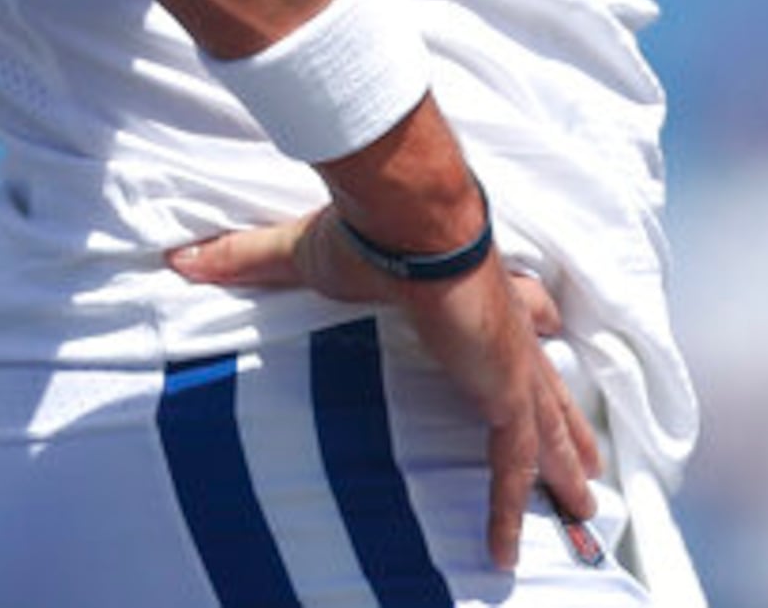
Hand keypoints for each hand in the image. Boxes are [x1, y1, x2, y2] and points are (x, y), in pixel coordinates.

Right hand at [168, 213, 605, 575]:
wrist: (407, 219)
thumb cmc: (366, 231)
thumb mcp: (300, 254)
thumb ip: (245, 262)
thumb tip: (180, 260)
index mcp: (471, 299)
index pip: (509, 326)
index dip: (526, 343)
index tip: (538, 358)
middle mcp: (503, 331)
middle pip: (546, 389)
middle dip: (566, 426)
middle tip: (587, 464)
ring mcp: (510, 363)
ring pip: (547, 429)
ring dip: (564, 466)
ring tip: (584, 505)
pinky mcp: (504, 390)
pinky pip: (513, 461)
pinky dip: (509, 504)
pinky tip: (504, 549)